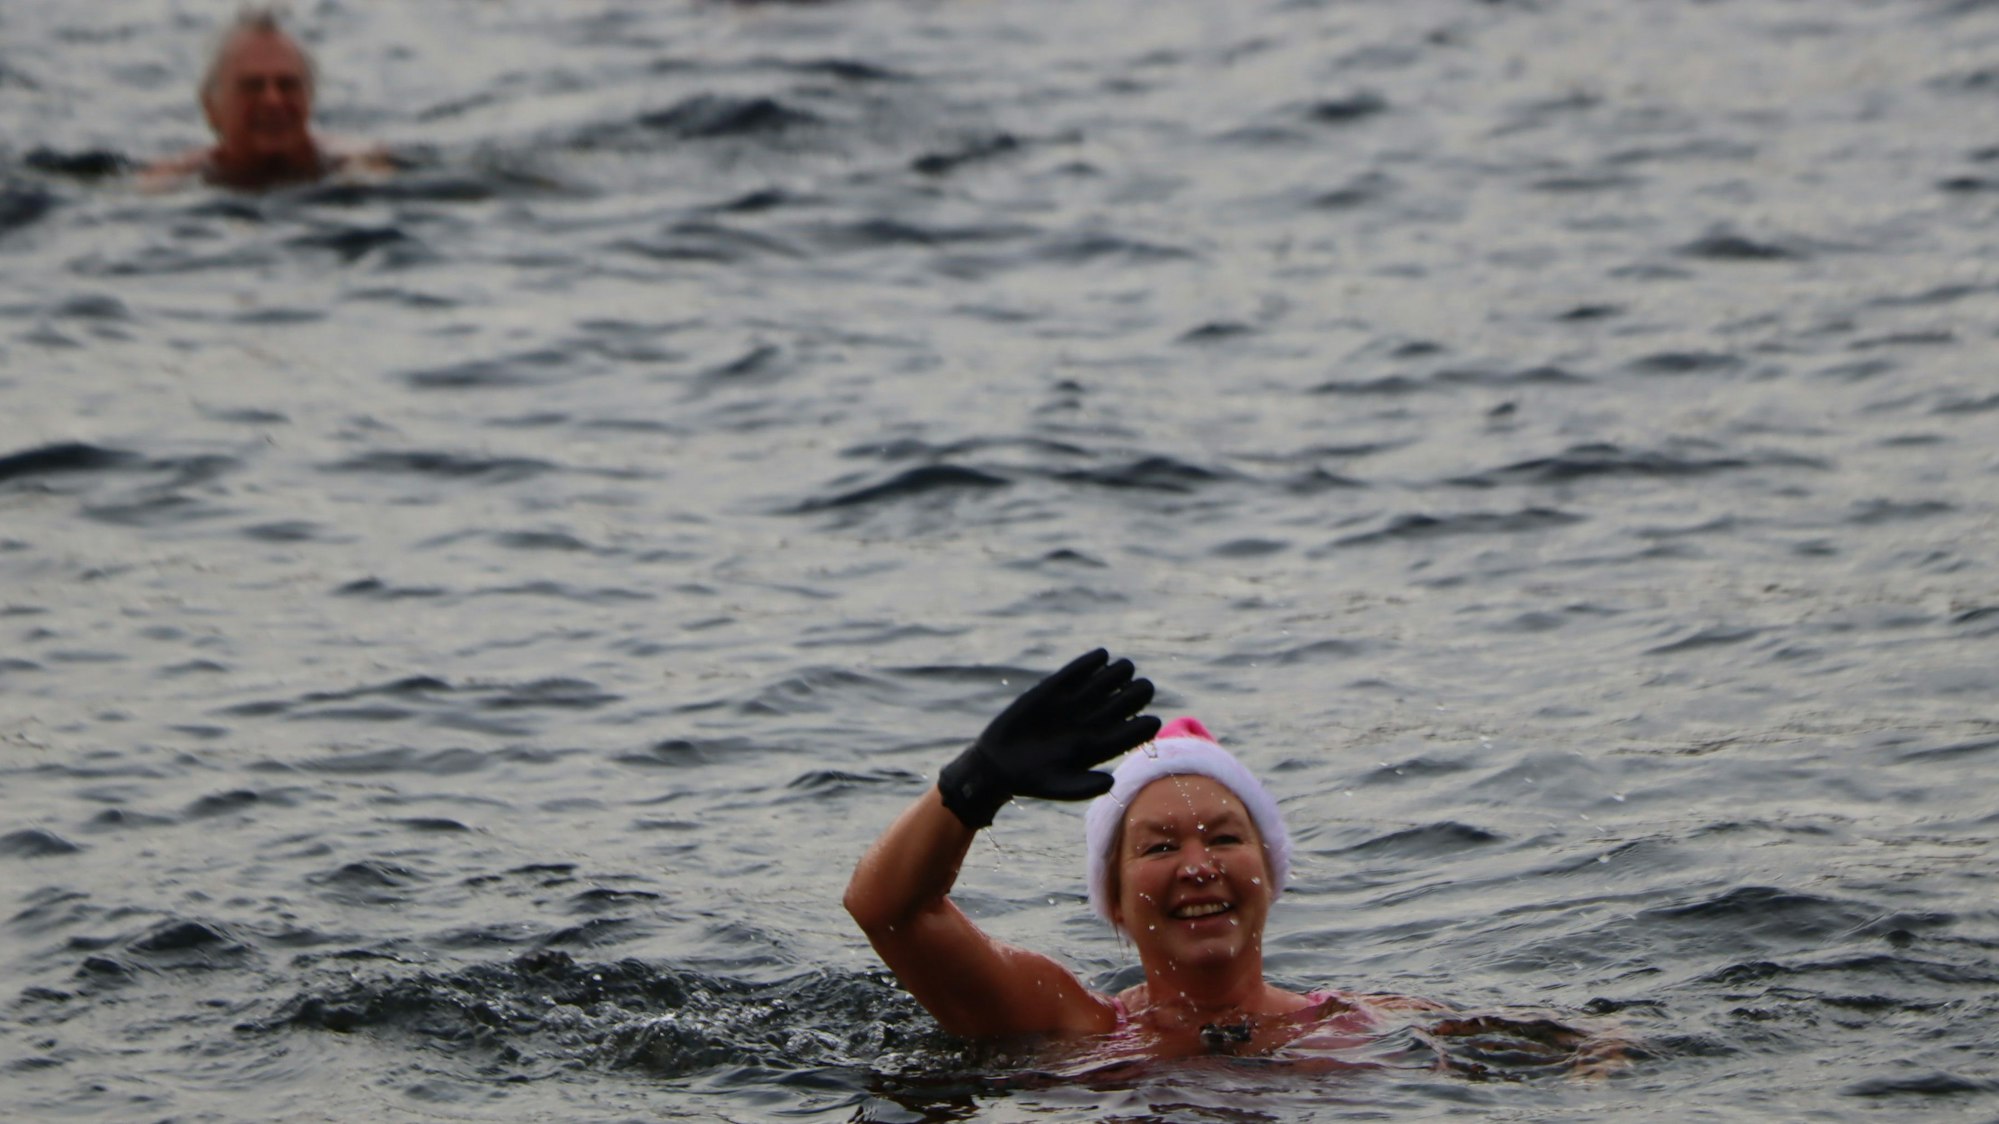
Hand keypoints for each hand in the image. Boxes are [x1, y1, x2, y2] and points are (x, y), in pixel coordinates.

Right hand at [938, 648, 1158, 828]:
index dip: (1143, 726)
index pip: (1131, 732)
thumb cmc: (1033, 780)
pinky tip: (1101, 656)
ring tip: (1123, 669)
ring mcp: (1075, 702)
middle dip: (1136, 694)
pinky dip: (1089, 663)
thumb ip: (1084, 786)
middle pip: (1125, 702)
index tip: (1152, 721)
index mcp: (1101, 745)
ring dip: (1117, 674)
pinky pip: (1077, 671)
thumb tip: (1111, 783)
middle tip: (1143, 689)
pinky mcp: (1054, 688)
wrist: (999, 764)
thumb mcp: (1058, 786)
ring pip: (1106, 682)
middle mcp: (1093, 721)